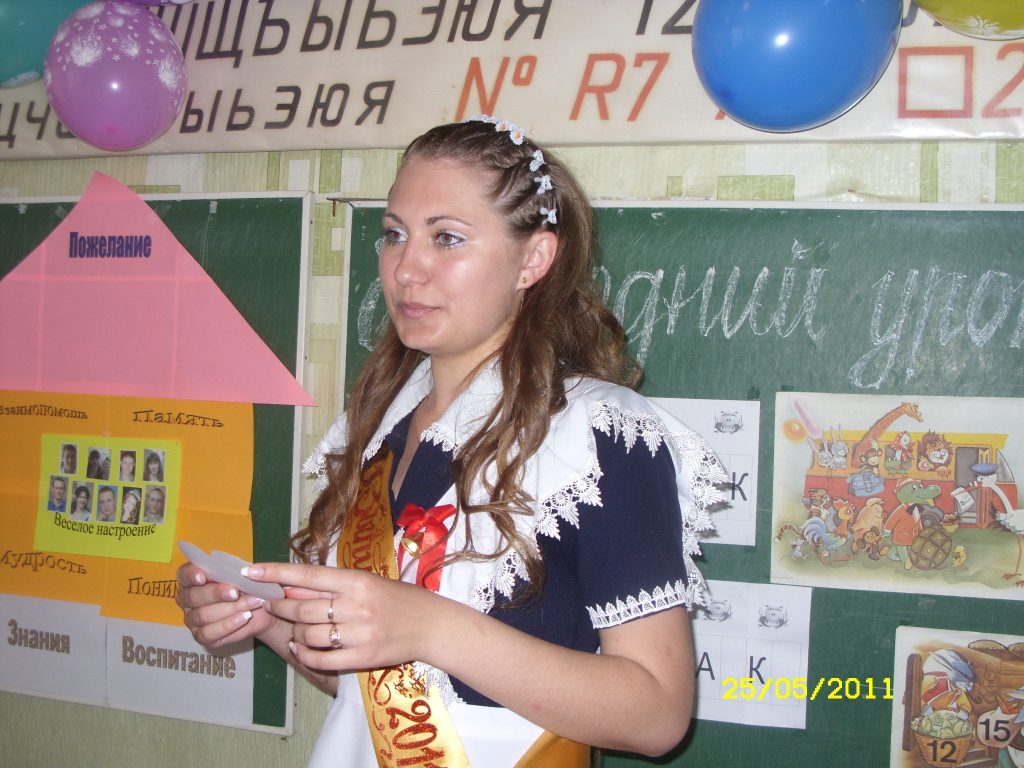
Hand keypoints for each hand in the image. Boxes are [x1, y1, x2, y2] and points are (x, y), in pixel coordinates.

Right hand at [175, 563, 273, 648]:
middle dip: (215, 594)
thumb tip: (247, 571)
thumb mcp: (245, 574)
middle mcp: (187, 599)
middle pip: (193, 596)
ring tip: (251, 603)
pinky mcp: (201, 636)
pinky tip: (244, 617)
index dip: (191, 575)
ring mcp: (192, 619)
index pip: (184, 574)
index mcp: (192, 578)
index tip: (203, 577)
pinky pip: (209, 633)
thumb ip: (242, 570)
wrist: (258, 608)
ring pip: (203, 615)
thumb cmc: (245, 585)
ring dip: (229, 609)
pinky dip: (228, 625)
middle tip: (236, 593)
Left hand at [246, 562, 450, 671]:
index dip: (276, 573)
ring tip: (295, 628)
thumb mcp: (366, 582)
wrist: (431, 625)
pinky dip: (305, 655)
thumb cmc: (397, 598)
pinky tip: (301, 649)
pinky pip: (322, 659)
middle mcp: (356, 605)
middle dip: (280, 606)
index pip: (308, 574)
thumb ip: (330, 585)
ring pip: (308, 634)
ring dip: (295, 632)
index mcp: (357, 581)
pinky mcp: (362, 658)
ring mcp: (359, 634)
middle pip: (302, 608)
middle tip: (271, 604)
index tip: (250, 572)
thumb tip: (290, 586)